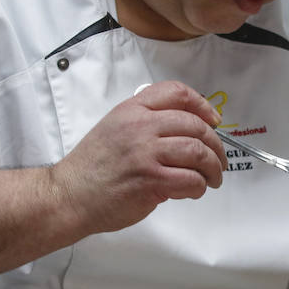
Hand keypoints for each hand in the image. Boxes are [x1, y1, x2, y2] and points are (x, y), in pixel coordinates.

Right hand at [49, 80, 226, 234]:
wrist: (69, 195)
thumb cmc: (92, 169)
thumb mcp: (114, 128)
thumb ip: (146, 123)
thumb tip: (185, 132)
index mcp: (132, 110)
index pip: (177, 93)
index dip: (203, 105)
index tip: (214, 120)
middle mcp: (140, 127)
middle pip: (195, 125)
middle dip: (215, 145)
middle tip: (218, 159)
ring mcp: (145, 153)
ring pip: (198, 153)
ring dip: (213, 168)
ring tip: (213, 178)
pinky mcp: (151, 181)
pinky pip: (191, 180)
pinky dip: (199, 187)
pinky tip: (194, 190)